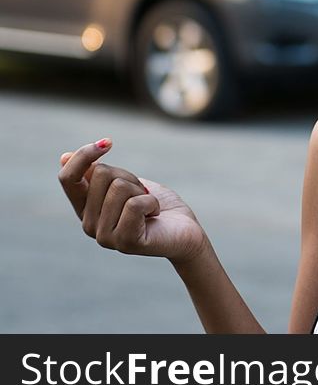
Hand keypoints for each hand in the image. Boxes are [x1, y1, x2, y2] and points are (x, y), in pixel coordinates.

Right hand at [58, 139, 208, 264]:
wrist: (186, 232)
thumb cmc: (157, 206)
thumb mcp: (127, 183)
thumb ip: (98, 175)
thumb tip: (64, 157)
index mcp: (85, 209)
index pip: (68, 177)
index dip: (84, 155)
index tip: (108, 142)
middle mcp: (88, 225)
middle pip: (101, 174)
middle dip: (129, 177)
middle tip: (142, 195)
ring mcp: (105, 237)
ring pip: (119, 187)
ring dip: (142, 191)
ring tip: (149, 208)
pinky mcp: (125, 242)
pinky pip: (135, 204)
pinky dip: (152, 202)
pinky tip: (155, 216)